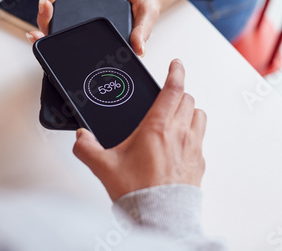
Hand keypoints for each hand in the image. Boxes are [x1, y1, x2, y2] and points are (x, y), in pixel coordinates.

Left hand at [29, 0, 160, 56]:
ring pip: (57, 26)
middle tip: (45, 11)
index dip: (57, 50)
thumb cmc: (145, 6)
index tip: (43, 38)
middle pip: (60, 40)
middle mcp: (90, 40)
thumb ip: (143, 31)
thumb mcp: (148, 16)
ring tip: (46, 1)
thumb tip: (139, 49)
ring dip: (46, 15)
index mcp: (103, 47)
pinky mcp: (80, 15)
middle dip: (46, 26)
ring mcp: (83, 28)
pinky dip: (53, 4)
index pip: (79, 55)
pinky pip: (63, 13)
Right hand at [73, 59, 206, 200]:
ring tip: (176, 116)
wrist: (159, 217)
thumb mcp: (105, 167)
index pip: (173, 89)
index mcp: (158, 127)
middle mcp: (180, 133)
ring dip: (189, 111)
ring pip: (199, 115)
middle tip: (168, 95)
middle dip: (178, 93)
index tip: (176, 64)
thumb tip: (80, 137)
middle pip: (188, 99)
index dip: (176, 71)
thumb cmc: (138, 192)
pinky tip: (180, 143)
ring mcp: (193, 148)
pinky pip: (201, 138)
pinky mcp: (199, 163)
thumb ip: (87, 148)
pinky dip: (193, 133)